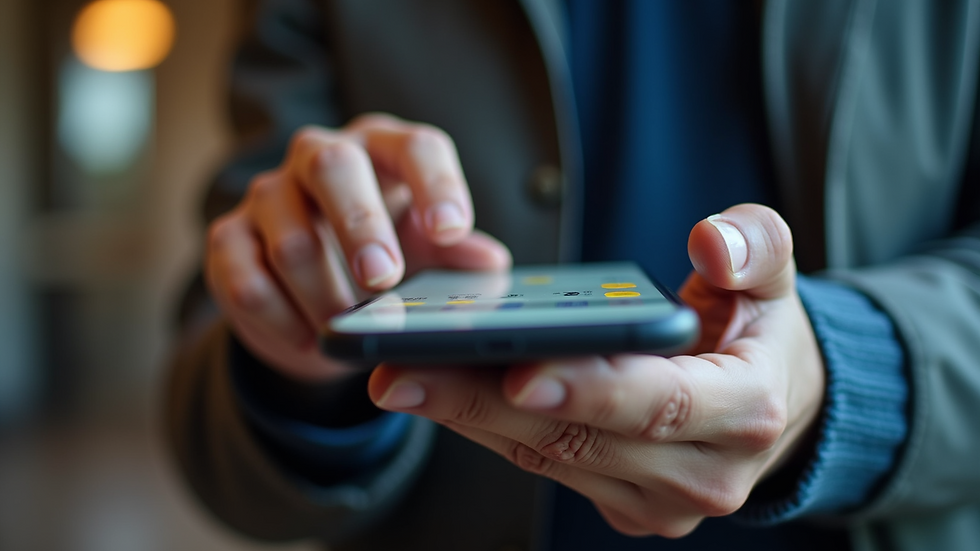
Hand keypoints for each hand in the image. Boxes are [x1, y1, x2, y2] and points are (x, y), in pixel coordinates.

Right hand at [205, 114, 510, 380]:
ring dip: (322, 292)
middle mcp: (321, 158)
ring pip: (286, 232)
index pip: (414, 146)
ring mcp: (268, 195)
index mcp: (383, 152)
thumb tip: (490, 263)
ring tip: (346, 330)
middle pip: (332, 165)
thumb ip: (459, 259)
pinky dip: (279, 317)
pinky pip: (243, 276)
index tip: (451, 230)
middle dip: (359, 224)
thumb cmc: (388, 261)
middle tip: (382, 279)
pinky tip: (306, 340)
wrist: (317, 298)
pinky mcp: (228, 238)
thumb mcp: (428, 259)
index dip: (435, 184)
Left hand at [367, 204, 824, 536]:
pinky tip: (436, 391)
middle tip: (403, 369)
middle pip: (578, 440)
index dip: (588, 389)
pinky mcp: (621, 505)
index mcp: (745, 411)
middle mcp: (700, 473)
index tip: (515, 371)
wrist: (773, 404)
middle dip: (484, 404)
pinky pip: (541, 465)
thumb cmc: (758, 333)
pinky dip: (486, 428)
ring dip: (467, 418)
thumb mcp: (771, 278)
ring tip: (399, 374)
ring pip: (546, 459)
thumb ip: (753, 247)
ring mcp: (655, 501)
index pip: (659, 403)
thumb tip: (708, 240)